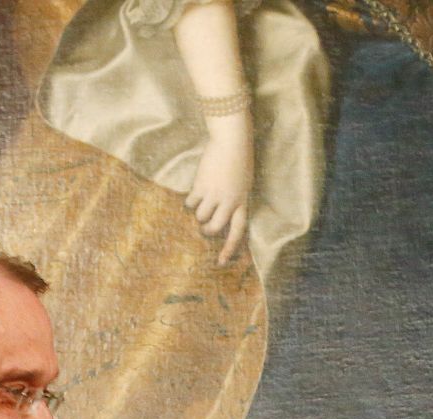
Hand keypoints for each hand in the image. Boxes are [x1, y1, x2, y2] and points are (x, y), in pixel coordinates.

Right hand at [185, 116, 252, 265]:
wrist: (232, 141)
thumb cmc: (239, 159)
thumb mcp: (243, 183)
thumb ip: (235, 199)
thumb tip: (220, 216)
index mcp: (242, 202)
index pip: (237, 232)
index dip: (229, 248)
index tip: (220, 262)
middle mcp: (229, 202)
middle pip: (214, 228)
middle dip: (206, 230)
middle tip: (202, 226)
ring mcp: (215, 195)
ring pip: (200, 217)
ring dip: (197, 211)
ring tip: (200, 199)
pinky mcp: (201, 186)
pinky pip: (191, 203)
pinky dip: (189, 200)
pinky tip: (193, 191)